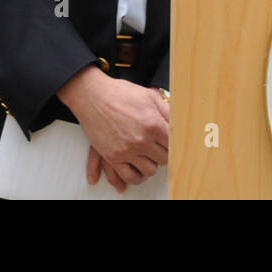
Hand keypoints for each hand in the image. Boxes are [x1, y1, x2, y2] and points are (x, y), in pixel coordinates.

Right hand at [58, 66, 169, 188]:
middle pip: (164, 158)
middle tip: (160, 147)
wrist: (93, 96)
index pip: (174, 144)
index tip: (172, 141)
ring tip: (150, 157)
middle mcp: (141, 140)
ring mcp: (127, 151)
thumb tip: (179, 122)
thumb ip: (167, 111)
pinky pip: (130, 176)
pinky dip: (137, 177)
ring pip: (150, 170)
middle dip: (164, 153)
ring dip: (152, 164)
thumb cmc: (120, 94)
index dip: (174, 142)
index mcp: (153, 124)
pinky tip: (139, 170)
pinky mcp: (113, 157)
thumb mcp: (149, 96)